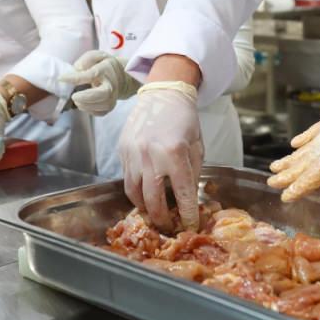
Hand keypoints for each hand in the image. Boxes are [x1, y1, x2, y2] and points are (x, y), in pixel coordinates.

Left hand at [58, 50, 139, 115]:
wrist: (121, 78)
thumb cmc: (105, 66)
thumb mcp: (97, 56)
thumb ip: (87, 59)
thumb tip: (77, 68)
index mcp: (106, 69)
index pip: (91, 74)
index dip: (75, 77)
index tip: (62, 78)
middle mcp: (112, 85)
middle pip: (104, 94)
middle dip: (86, 97)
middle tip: (74, 97)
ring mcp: (113, 97)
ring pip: (101, 106)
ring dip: (85, 105)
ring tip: (76, 99)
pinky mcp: (110, 107)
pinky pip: (99, 112)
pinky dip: (89, 110)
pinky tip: (83, 104)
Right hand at [117, 82, 203, 231]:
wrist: (163, 93)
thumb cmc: (184, 119)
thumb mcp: (197, 145)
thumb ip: (193, 172)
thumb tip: (188, 198)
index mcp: (175, 153)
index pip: (182, 193)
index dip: (187, 213)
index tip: (189, 225)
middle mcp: (151, 155)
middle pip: (153, 200)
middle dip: (162, 219)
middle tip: (168, 226)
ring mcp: (133, 154)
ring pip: (134, 193)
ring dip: (144, 208)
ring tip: (153, 214)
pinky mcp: (122, 150)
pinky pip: (127, 178)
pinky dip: (135, 191)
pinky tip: (144, 194)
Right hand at [267, 65, 319, 201]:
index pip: (319, 170)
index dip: (301, 184)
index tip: (286, 196)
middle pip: (309, 158)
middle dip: (289, 173)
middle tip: (270, 183)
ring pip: (310, 146)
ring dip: (292, 158)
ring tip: (274, 167)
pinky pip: (318, 130)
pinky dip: (305, 137)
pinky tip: (295, 143)